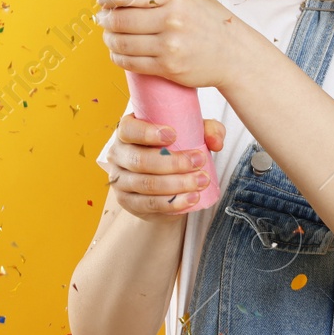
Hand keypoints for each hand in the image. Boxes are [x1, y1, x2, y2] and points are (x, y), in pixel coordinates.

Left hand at [94, 0, 249, 90]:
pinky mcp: (167, 67)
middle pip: (120, 18)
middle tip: (103, 17)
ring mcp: (169, 45)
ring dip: (108, 38)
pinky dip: (117, 56)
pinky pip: (130, 62)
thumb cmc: (209, 20)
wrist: (234, 54)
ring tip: (109, 34)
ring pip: (121, 42)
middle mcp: (172, 19)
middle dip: (105, 18)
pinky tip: (117, 51)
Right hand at [106, 114, 227, 217]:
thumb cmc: (175, 148)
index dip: (148, 133)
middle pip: (139, 160)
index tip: (174, 135)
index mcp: (126, 131)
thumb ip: (207, 130)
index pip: (128, 130)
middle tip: (199, 162)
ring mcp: (120, 180)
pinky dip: (172, 203)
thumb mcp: (191, 132)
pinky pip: (149, 204)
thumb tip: (215, 142)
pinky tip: (191, 199)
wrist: (164, 181)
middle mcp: (117, 154)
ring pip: (146, 184)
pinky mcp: (127, 202)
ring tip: (201, 181)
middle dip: (173, 163)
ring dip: (177, 184)